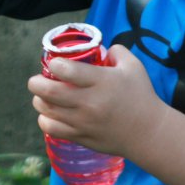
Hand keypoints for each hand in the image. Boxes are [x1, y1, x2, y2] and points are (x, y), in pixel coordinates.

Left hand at [28, 45, 164, 157]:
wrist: (149, 133)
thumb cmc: (141, 96)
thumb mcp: (134, 66)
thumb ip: (116, 51)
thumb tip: (101, 47)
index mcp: (102, 82)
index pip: (67, 70)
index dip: (54, 65)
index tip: (54, 64)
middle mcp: (89, 102)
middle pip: (49, 92)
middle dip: (35, 83)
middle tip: (36, 80)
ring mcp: (83, 122)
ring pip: (47, 111)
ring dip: (39, 101)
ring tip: (42, 96)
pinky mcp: (81, 137)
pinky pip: (52, 129)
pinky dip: (45, 120)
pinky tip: (49, 114)